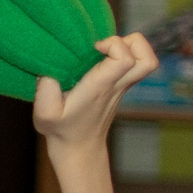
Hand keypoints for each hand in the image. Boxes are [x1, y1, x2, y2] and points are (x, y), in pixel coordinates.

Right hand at [33, 32, 158, 154]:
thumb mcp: (45, 114)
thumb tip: (48, 67)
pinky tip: (105, 56)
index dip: (113, 44)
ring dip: (132, 47)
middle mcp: (117, 85)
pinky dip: (128, 53)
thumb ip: (45, 90)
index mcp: (100, 88)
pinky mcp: (121, 86)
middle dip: (131, 42)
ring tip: (108, 49)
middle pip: (147, 58)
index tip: (94, 48)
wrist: (79, 149)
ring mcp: (123, 86)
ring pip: (147, 60)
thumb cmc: (62, 130)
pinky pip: (138, 64)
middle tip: (106, 46)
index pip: (125, 59)